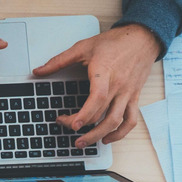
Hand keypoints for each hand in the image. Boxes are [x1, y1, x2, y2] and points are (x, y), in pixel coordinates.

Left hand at [33, 24, 161, 147]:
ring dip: (99, 135)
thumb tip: (38, 71)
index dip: (85, 114)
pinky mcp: (134, 97)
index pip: (97, 98)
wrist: (142, 38)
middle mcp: (118, 86)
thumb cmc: (114, 42)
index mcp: (105, 73)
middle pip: (102, 114)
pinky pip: (131, 120)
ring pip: (117, 121)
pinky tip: (107, 138)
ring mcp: (128, 93)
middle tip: (65, 127)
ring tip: (83, 143)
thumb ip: (59, 61)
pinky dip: (120, 133)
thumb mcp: (83, 47)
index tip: (72, 124)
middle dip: (82, 126)